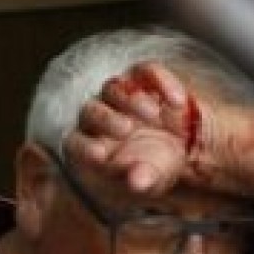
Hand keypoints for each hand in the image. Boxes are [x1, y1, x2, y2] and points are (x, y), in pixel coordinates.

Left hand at [62, 62, 223, 197]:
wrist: (178, 147)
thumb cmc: (153, 167)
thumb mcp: (152, 179)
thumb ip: (143, 180)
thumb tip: (138, 182)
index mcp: (91, 144)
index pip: (75, 142)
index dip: (84, 147)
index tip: (100, 155)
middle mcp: (99, 116)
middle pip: (91, 111)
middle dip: (106, 119)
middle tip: (126, 130)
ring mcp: (120, 94)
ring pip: (114, 87)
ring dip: (132, 100)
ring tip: (154, 114)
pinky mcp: (143, 77)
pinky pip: (147, 71)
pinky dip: (162, 83)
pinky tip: (178, 101)